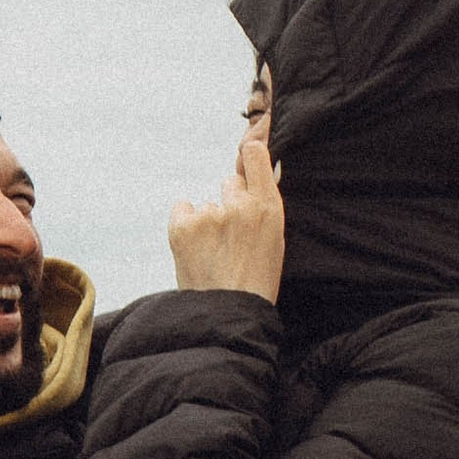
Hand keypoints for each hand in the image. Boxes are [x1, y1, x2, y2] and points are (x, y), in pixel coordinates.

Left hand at [168, 133, 285, 300]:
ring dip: (208, 222)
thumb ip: (265, 205)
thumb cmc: (255, 282)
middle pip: (228, 183)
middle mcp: (240, 205)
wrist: (228, 314)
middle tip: (232, 237)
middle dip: (229, 202)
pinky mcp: (182, 225)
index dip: (249, 147)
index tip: (248, 144)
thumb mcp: (275, 241)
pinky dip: (186, 225)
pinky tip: (196, 249)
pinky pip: (183, 209)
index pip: (254, 154)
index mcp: (269, 208)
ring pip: (207, 204)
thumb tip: (262, 169)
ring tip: (215, 254)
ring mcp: (210, 214)